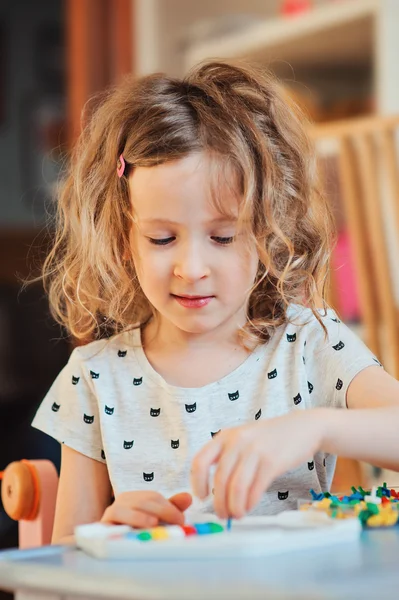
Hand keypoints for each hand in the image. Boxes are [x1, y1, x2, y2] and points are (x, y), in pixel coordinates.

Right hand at [101, 491, 191, 528]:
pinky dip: (119, 527)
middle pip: (140, 502)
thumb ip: (171, 507)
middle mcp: (122, 502)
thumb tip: (188, 497)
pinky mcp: (102, 527)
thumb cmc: (136, 530)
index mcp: (135, 497)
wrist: (110, 544)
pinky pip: (108, 525)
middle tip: (175, 522)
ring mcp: (111, 514)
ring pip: (123, 510)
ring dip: (138, 516)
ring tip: (153, 524)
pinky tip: (131, 532)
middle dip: (159, 510)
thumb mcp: (156, 518)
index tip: (181, 519)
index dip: (168, 506)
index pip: (153, 497)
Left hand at [191, 410, 323, 518]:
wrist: (302, 427)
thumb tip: (215, 488)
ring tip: (236, 514)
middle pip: (219, 479)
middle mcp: (237, 441)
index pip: (200, 460)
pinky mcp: (272, 462)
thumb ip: (228, 456)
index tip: (202, 497)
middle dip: (219, 502)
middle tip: (222, 514)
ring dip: (234, 506)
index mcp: (225, 436)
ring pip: (236, 487)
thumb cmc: (270, 437)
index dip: (197, 482)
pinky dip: (249, 503)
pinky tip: (249, 507)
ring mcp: (255, 451)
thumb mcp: (243, 438)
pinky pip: (255, 489)